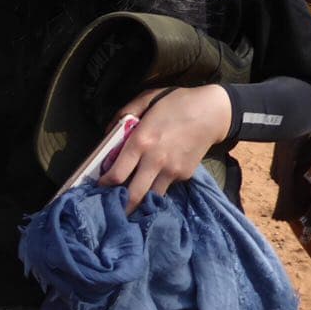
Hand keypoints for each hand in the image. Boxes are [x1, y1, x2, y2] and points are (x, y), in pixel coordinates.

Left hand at [97, 84, 230, 212]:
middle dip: (121, 206)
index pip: (117, 174)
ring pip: (150, 197)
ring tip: (128, 202)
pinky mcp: (184, 175)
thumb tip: (108, 133)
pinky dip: (155, 189)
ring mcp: (172, 171)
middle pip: (133, 194)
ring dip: (139, 202)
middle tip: (110, 210)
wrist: (212, 112)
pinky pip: (165, 187)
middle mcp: (155, 160)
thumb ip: (123, 114)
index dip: (104, 184)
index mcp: (141, 141)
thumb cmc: (175, 103)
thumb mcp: (145, 99)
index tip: (98, 187)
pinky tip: (149, 185)